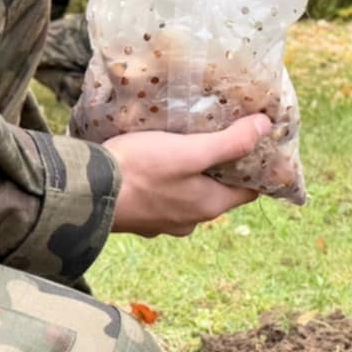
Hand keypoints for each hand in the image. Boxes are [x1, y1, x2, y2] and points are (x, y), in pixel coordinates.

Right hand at [105, 115, 271, 235]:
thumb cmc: (140, 171)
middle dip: (221, 168)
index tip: (257, 142)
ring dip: (190, 174)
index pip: (248, 190)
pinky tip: (153, 162)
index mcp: (208, 207)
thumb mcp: (189, 151)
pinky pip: (161, 196)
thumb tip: (266, 128)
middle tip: (219, 135)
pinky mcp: (138, 217)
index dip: (256, 167)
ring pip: (188, 195)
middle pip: (218, 192)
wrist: (86, 194)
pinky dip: (165, 180)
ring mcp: (162, 223)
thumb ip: (229, 143)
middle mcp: (189, 221)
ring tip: (184, 145)